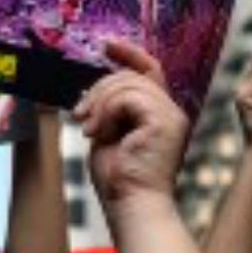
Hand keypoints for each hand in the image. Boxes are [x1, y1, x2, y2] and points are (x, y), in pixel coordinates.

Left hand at [77, 41, 189, 207]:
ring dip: (100, 103)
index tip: (107, 45)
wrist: (133, 207)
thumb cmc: (121, 182)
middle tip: (79, 114)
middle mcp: (171, 111)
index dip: (129, 53)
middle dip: (99, 88)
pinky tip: (98, 133)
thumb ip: (110, 111)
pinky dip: (107, 111)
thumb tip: (93, 93)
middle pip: (133, 75)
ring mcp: (170, 116)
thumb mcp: (110, 137)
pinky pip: (129, 97)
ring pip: (129, 83)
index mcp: (160, 115)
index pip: (150, 70)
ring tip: (88, 130)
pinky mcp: (164, 121)